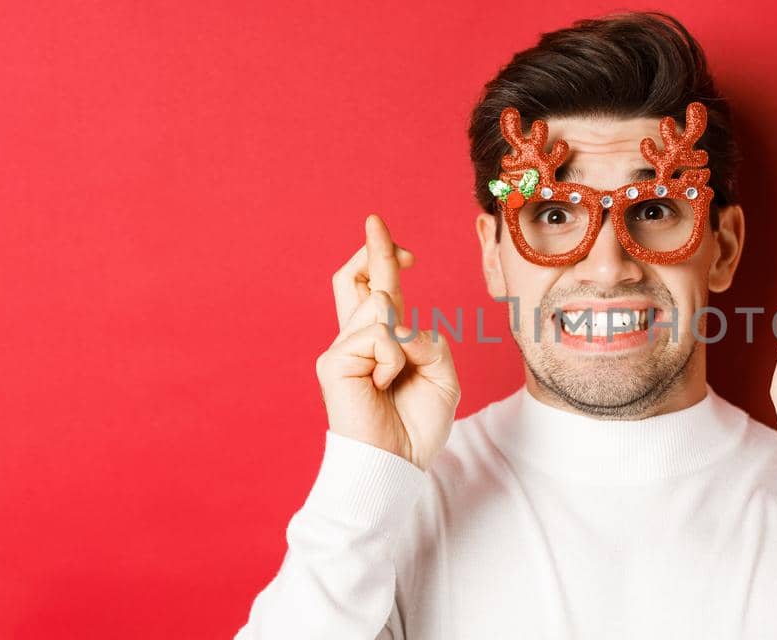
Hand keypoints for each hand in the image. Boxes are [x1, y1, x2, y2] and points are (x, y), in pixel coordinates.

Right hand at [315, 214, 459, 469]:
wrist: (396, 465)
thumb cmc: (417, 425)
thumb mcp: (442, 375)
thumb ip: (429, 340)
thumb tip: (398, 324)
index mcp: (382, 342)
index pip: (373, 290)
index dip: (381, 259)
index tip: (397, 245)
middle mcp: (357, 340)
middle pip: (351, 280)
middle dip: (371, 249)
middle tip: (376, 221)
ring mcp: (342, 349)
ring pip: (379, 307)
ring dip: (405, 340)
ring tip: (395, 378)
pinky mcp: (334, 362)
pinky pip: (378, 336)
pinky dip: (393, 359)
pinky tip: (382, 386)